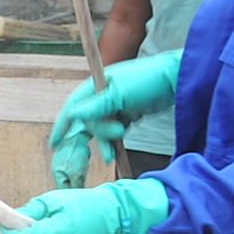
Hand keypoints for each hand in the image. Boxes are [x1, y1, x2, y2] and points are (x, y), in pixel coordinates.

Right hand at [48, 53, 183, 183]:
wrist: (178, 79)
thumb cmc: (148, 80)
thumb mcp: (120, 94)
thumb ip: (96, 106)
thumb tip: (73, 116)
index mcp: (96, 86)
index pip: (73, 108)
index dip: (62, 126)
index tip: (55, 144)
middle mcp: (103, 96)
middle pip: (86, 121)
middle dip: (92, 136)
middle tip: (97, 152)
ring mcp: (116, 104)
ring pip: (101, 128)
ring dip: (104, 141)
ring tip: (112, 154)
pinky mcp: (129, 112)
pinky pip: (114, 130)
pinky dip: (113, 141)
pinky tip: (115, 152)